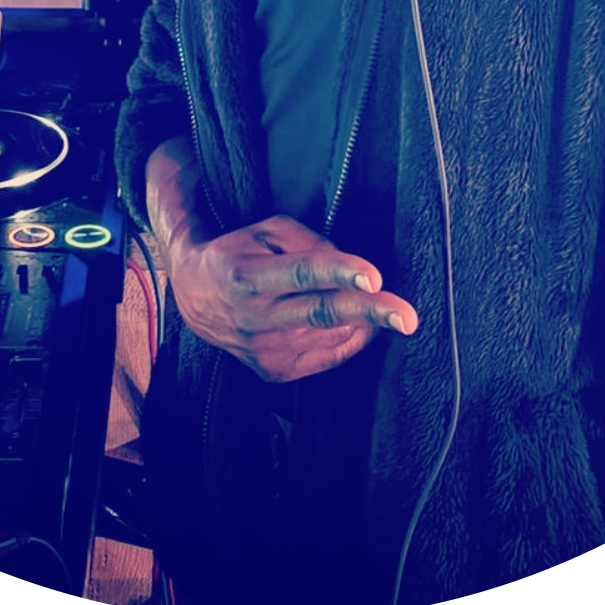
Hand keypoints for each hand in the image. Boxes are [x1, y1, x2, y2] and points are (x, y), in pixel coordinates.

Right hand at [145, 138, 415, 382]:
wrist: (194, 298)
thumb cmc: (239, 254)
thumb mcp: (266, 231)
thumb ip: (308, 243)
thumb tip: (348, 267)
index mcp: (247, 276)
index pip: (301, 272)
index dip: (339, 272)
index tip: (373, 276)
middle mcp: (254, 318)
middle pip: (323, 312)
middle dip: (370, 313)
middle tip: (409, 317)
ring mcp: (264, 351)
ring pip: (331, 334)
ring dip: (363, 319)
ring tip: (374, 302)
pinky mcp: (274, 372)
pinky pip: (328, 355)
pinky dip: (349, 336)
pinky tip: (354, 321)